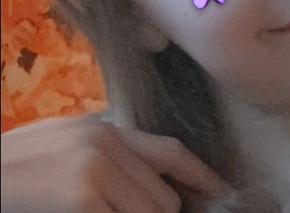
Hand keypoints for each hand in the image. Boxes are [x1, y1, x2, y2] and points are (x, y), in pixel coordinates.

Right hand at [1, 115, 231, 212]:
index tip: (222, 191)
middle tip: (118, 211)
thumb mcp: (63, 147)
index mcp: (103, 131)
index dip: (200, 174)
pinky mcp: (83, 198)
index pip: (168, 151)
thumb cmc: (12, 168)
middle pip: (164, 197)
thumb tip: (148, 184)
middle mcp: (106, 145)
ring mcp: (95, 171)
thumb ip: (105, 157)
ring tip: (91, 207)